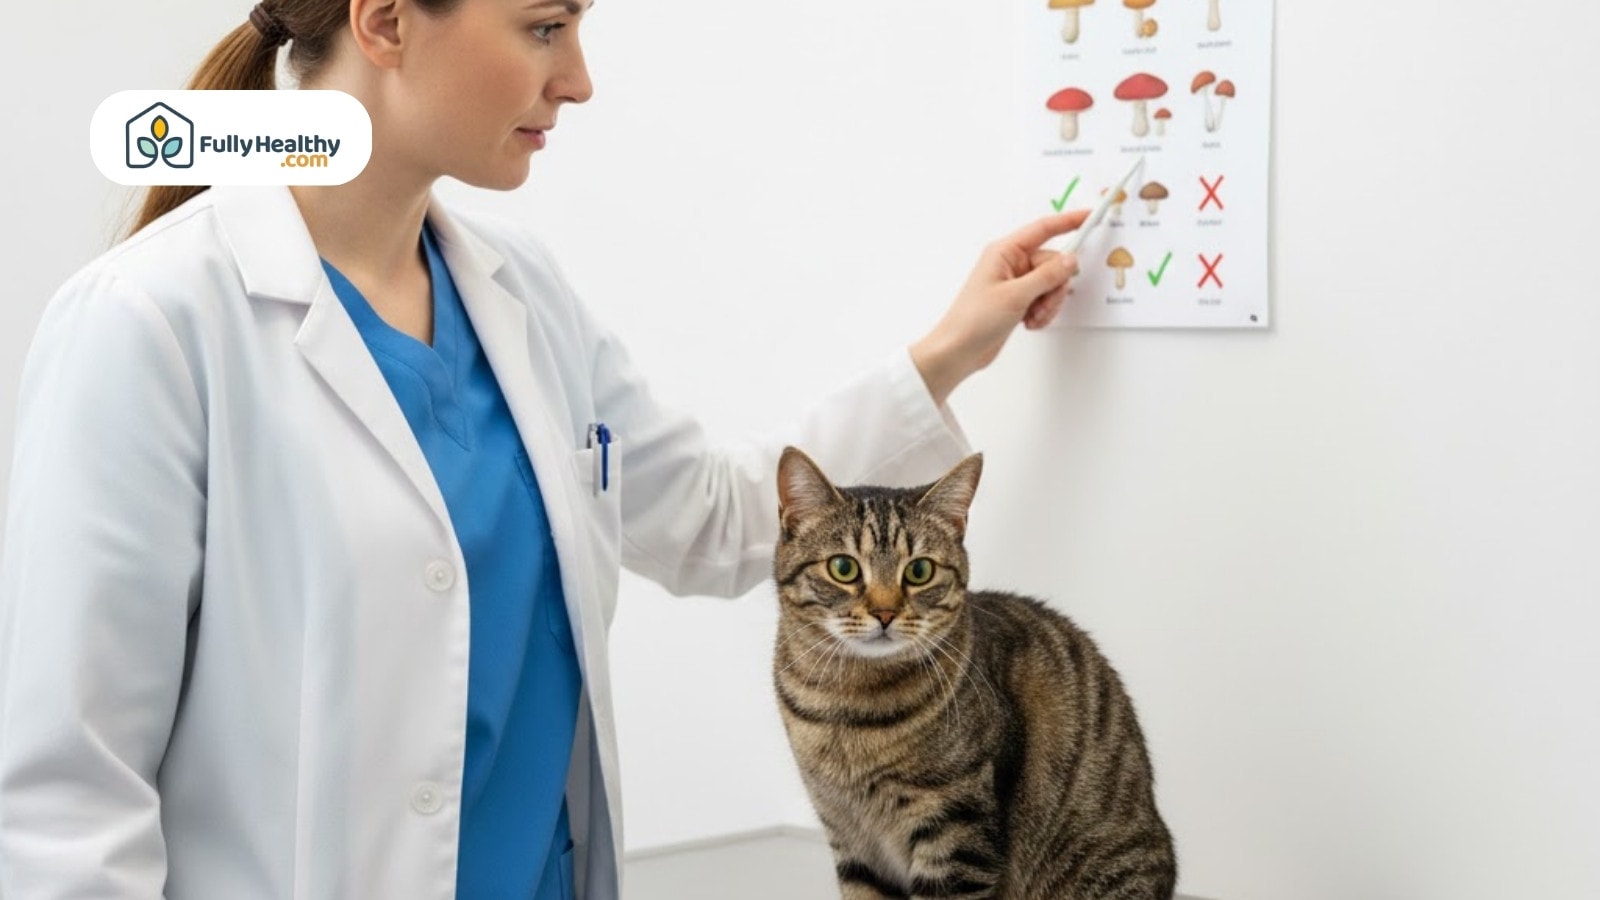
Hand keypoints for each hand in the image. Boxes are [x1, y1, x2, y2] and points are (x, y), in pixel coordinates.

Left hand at [910, 210, 1089, 405]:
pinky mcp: (1018, 300)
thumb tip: (1070, 260)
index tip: (1089, 216)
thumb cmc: (973, 320)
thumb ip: (1047, 276)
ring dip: (1049, 304)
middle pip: (1053, 263)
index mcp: (1004, 252)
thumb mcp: (1015, 295)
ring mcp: (1016, 282)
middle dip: (1055, 287)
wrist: (958, 350)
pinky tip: (1029, 323)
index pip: (1043, 229)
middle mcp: (1011, 263)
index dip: (1068, 221)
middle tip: (1042, 305)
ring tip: (1032, 317)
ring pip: (1051, 284)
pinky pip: (1044, 299)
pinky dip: (1043, 312)